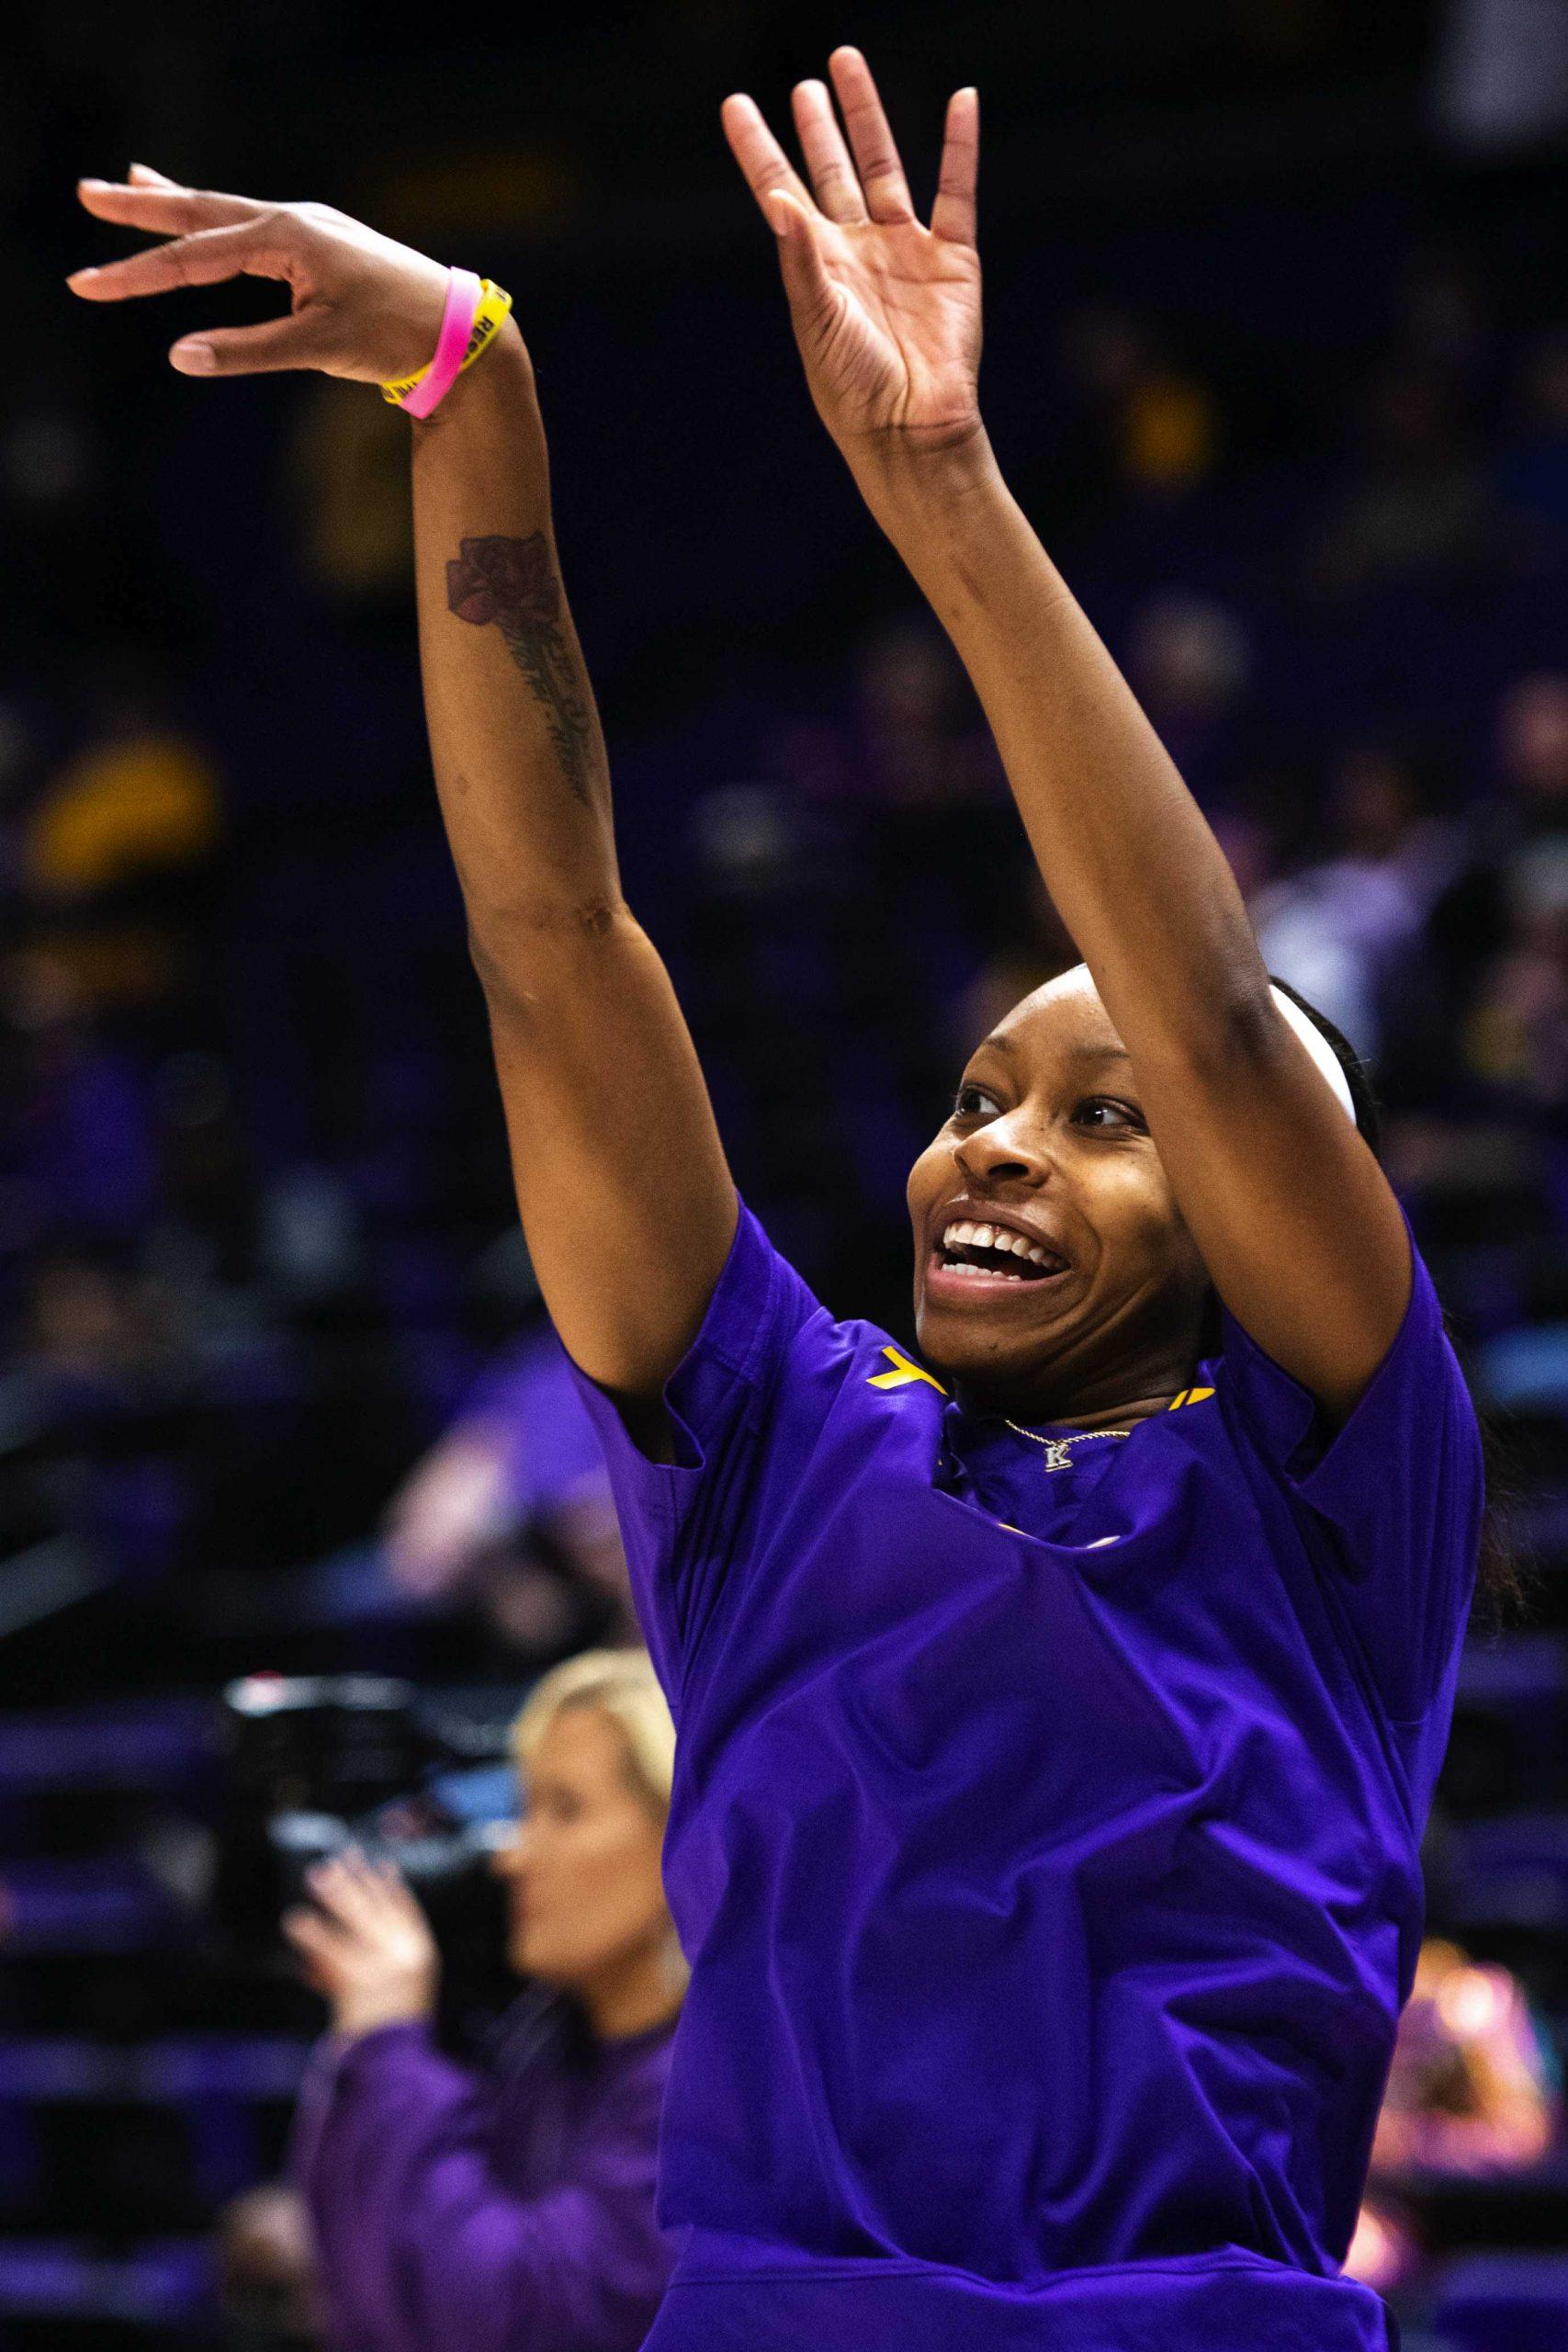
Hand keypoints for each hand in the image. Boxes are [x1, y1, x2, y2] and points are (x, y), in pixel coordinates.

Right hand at [68, 163, 459, 385]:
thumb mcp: (319, 349)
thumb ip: (247, 351)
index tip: (88, 284)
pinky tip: (208, 217)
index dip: (136, 274)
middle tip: (88, 194)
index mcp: (286, 237)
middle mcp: (292, 222)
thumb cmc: (394, 335)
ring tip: (131, 183)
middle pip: (201, 211)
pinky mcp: (320, 248)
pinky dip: (221, 223)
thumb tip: (180, 357)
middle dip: (141, 207)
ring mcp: (307, 230)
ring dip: (177, 203)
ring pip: (226, 214)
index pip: (194, 255)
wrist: (458, 328)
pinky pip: (255, 230)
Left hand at [283, 1850, 439, 2039]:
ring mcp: (382, 1965)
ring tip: (316, 1876)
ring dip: (334, 1894)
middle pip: (378, 1906)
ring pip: (355, 1918)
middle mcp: (404, 1954)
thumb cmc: (394, 2034)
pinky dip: (313, 1935)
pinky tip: (297, 1921)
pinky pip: (331, 1950)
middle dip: (357, 1878)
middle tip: (338, 1856)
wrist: (395, 2064)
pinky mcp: (356, 1980)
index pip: (406, 1909)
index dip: (389, 1885)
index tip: (377, 1864)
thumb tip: (339, 1950)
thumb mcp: (403, 1993)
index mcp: (422, 1954)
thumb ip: (382, 1964)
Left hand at [722, 49, 982, 463]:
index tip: (736, 105)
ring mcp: (905, 251)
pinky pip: (957, 190)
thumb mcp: (818, 324)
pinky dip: (960, 146)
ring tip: (847, 65)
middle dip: (817, 126)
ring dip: (867, 117)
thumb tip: (777, 201)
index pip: (780, 192)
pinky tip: (962, 101)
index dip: (758, 149)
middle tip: (805, 83)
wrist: (912, 429)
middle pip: (832, 171)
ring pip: (884, 166)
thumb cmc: (854, 390)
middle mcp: (857, 251)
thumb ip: (800, 262)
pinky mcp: (953, 261)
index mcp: (816, 267)